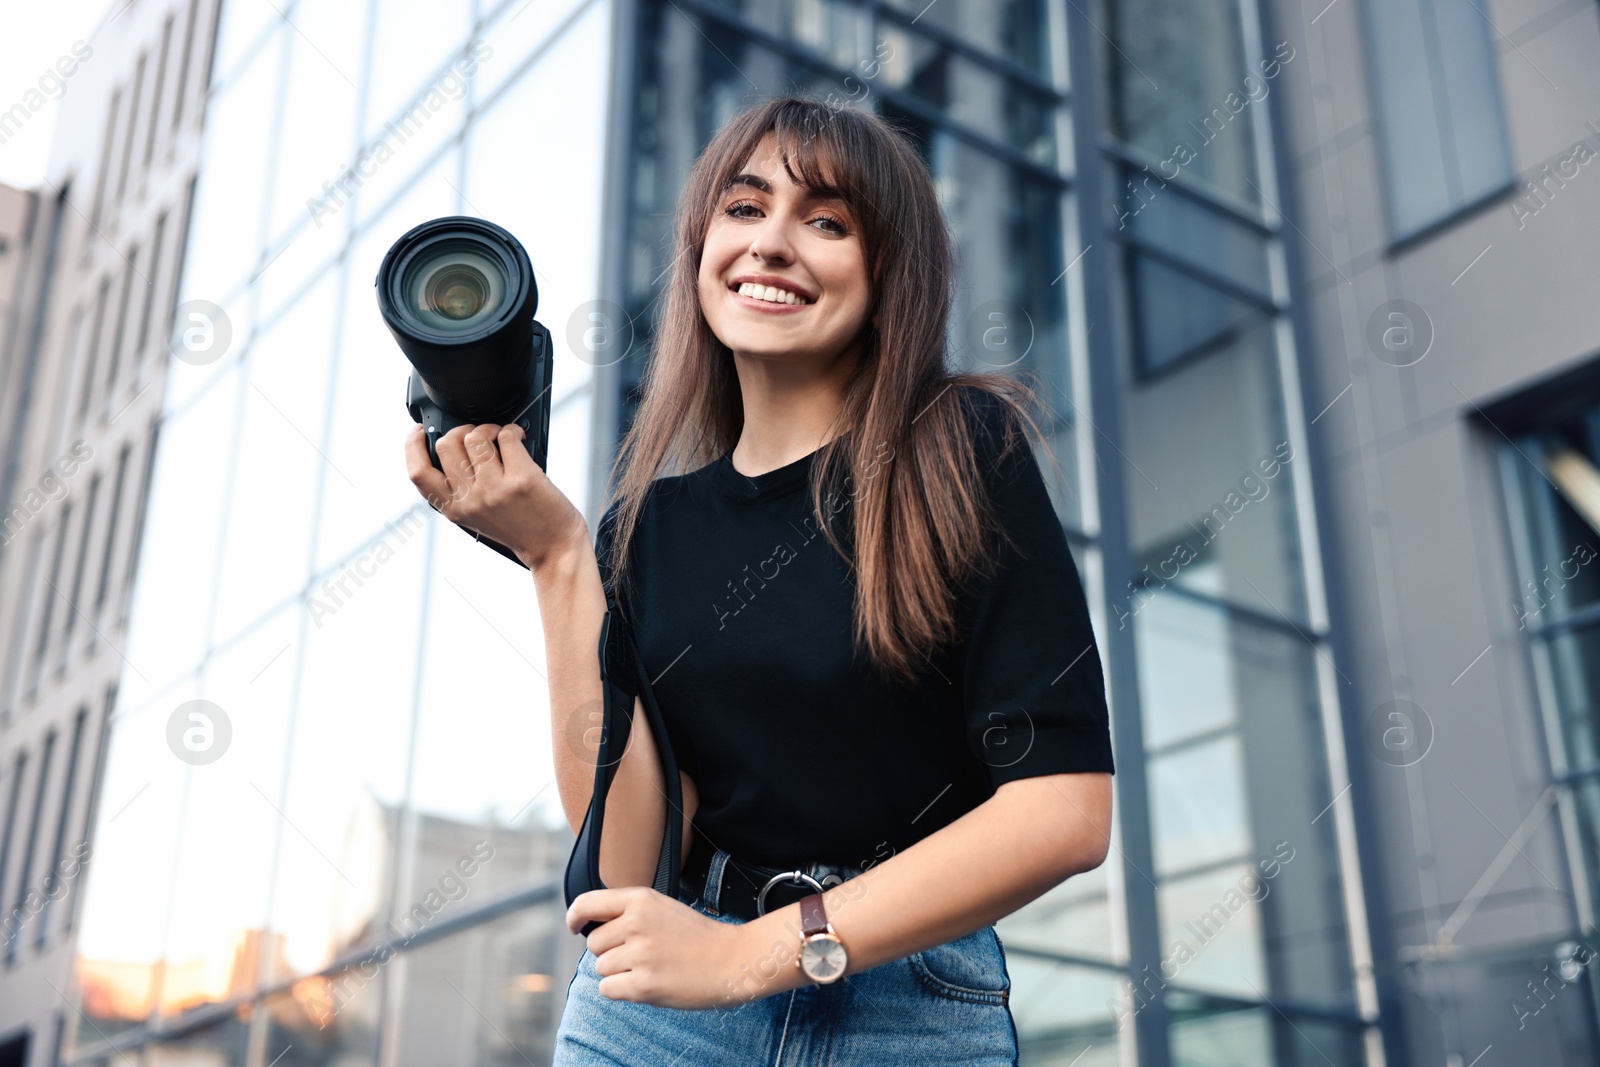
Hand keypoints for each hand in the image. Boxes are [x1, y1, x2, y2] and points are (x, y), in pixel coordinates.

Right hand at [403, 422, 585, 570]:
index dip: (412, 447)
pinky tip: (518, 437)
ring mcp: (495, 489)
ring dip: (488, 428)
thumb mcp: (477, 517)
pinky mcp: (521, 478)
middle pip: (447, 444)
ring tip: (500, 436)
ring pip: (475, 436)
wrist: (554, 547)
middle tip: (477, 435)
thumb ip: (460, 490)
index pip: (418, 474)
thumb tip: (452, 448)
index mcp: (454, 510)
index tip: (420, 432)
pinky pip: (506, 436)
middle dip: (461, 430)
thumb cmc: (520, 529)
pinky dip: (512, 430)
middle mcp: (471, 500)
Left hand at [567, 887, 781, 1009]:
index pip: (588, 903)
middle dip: (610, 952)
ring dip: (619, 973)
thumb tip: (592, 928)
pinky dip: (621, 991)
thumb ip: (630, 912)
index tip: (574, 926)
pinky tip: (645, 984)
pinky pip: (608, 990)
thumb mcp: (663, 908)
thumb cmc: (698, 936)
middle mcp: (637, 923)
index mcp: (641, 900)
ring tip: (650, 968)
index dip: (575, 916)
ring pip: (602, 969)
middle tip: (640, 954)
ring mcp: (641, 954)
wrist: (732, 960)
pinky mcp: (644, 984)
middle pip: (594, 944)